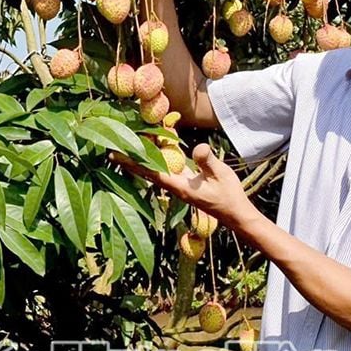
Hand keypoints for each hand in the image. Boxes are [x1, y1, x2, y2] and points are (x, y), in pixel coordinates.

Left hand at [111, 143, 260, 231]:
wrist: (236, 213)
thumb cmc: (229, 196)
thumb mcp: (221, 175)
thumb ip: (207, 162)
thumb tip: (197, 147)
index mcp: (179, 186)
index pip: (150, 172)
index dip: (132, 163)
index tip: (114, 154)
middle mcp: (175, 186)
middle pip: (149, 168)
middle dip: (133, 155)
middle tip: (115, 140)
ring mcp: (180, 184)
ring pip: (158, 166)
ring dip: (147, 152)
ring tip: (134, 137)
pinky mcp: (186, 182)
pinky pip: (170, 165)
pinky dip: (163, 152)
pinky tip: (161, 141)